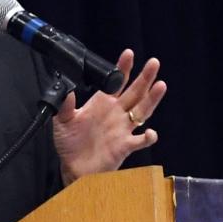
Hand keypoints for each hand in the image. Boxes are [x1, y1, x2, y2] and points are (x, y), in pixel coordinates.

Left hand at [53, 49, 166, 183]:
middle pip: (136, 92)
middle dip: (145, 77)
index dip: (123, 68)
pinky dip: (148, 137)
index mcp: (103, 103)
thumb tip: (65, 88)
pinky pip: (140, 140)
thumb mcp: (62, 121)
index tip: (128, 54)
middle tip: (153, 62)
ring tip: (160, 85)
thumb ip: (65, 105)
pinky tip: (150, 133)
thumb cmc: (69, 143)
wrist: (72, 167)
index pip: (116, 82)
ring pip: (142, 111)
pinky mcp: (125, 146)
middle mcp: (117, 113)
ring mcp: (123, 129)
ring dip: (152, 99)